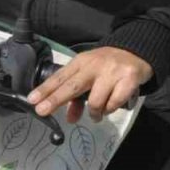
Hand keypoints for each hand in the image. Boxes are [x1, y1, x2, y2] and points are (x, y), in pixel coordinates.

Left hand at [28, 47, 150, 123]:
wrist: (137, 51)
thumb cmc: (108, 65)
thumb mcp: (90, 75)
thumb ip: (78, 97)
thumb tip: (69, 118)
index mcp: (82, 61)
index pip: (61, 76)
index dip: (46, 89)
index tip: (32, 100)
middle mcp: (95, 65)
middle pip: (72, 85)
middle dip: (56, 99)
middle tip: (42, 111)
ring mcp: (112, 72)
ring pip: (96, 101)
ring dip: (94, 113)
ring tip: (97, 114)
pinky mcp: (128, 79)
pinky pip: (114, 103)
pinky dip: (110, 108)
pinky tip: (112, 105)